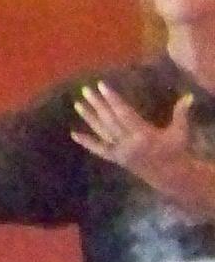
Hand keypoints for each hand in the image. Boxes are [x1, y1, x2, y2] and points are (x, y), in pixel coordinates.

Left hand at [74, 83, 204, 196]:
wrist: (170, 175)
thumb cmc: (176, 151)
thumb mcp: (180, 132)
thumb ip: (181, 114)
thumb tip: (189, 96)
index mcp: (143, 135)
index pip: (124, 113)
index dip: (112, 99)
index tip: (101, 86)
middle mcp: (128, 143)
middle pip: (110, 120)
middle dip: (98, 105)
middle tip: (86, 90)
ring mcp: (120, 151)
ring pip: (102, 132)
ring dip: (89, 118)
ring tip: (78, 104)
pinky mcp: (116, 158)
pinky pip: (98, 150)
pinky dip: (86, 142)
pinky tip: (73, 134)